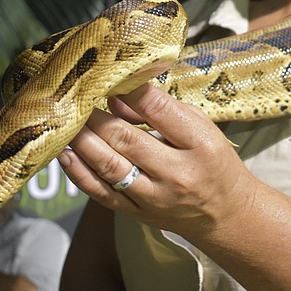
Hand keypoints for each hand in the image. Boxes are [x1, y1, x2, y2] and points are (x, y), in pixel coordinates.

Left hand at [58, 84, 258, 239]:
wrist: (225, 214)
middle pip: (126, 140)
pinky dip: (79, 173)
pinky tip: (65, 154)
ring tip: (64, 122)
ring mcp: (155, 198)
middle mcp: (176, 173)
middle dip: (95, 117)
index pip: (160, 111)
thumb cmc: (213, 161)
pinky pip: (101, 194)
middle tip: (74, 98)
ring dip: (81, 142)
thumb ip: (161, 109)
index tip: (110, 76)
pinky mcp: (138, 215)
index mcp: (200, 144)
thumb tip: (116, 95)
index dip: (130, 90)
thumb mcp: (201, 126)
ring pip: (109, 167)